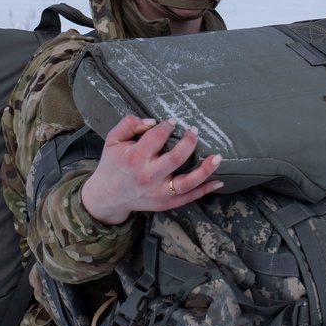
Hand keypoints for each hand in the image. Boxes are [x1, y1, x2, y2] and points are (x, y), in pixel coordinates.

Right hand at [80, 114, 223, 224]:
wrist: (107, 196)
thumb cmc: (112, 164)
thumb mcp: (112, 140)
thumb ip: (129, 124)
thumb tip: (153, 121)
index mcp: (134, 158)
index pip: (157, 137)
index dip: (167, 126)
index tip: (172, 122)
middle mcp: (148, 176)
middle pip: (176, 158)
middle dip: (189, 142)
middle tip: (194, 131)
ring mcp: (158, 192)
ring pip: (187, 182)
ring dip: (205, 169)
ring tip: (218, 157)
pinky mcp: (164, 203)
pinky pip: (188, 197)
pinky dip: (204, 190)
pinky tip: (218, 181)